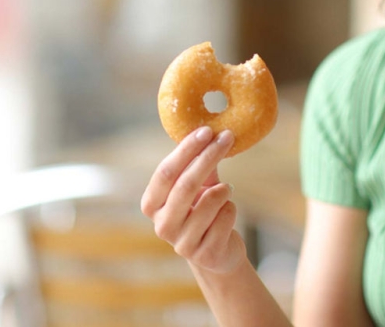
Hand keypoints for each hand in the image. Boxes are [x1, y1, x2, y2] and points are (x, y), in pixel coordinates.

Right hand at [141, 126, 245, 273]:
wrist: (217, 253)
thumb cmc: (204, 212)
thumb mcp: (197, 187)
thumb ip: (197, 165)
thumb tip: (208, 133)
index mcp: (152, 205)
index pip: (165, 172)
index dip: (186, 150)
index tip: (206, 130)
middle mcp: (162, 226)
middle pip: (186, 185)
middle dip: (209, 157)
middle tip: (227, 137)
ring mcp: (182, 243)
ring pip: (210, 201)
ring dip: (224, 189)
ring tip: (227, 190)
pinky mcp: (205, 254)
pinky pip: (226, 217)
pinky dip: (231, 209)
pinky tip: (227, 215)